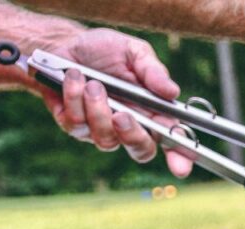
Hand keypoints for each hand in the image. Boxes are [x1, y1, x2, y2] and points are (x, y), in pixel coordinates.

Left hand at [41, 28, 192, 176]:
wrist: (64, 44)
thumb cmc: (105, 50)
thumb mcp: (134, 52)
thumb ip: (153, 71)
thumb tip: (173, 93)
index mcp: (154, 112)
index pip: (173, 141)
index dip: (180, 158)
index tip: (180, 167)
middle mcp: (130, 126)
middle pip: (141, 150)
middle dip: (132, 135)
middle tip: (121, 115)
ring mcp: (102, 130)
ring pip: (106, 139)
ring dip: (97, 109)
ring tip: (92, 82)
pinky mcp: (75, 127)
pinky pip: (77, 125)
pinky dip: (74, 98)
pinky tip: (74, 78)